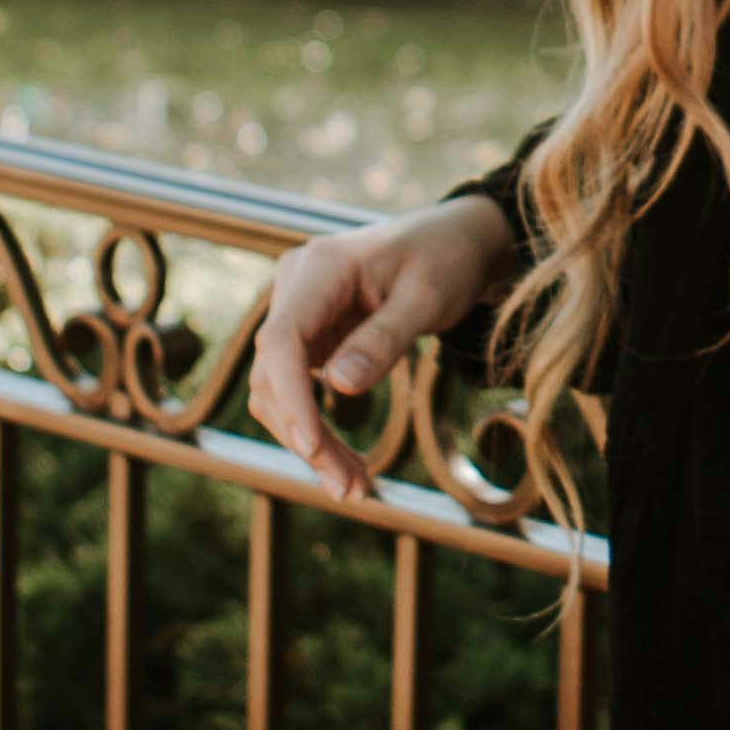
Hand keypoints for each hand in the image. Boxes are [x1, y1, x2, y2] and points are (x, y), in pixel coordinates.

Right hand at [249, 193, 516, 500]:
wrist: (454, 240)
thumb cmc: (445, 259)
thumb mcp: (428, 298)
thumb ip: (384, 339)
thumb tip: (339, 386)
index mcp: (319, 268)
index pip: (282, 340)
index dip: (292, 399)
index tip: (314, 449)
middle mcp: (295, 288)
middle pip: (274, 375)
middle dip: (306, 437)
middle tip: (351, 489)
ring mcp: (298, 313)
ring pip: (279, 391)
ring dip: (310, 443)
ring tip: (353, 488)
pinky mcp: (309, 337)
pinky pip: (298, 390)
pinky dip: (318, 429)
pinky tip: (345, 466)